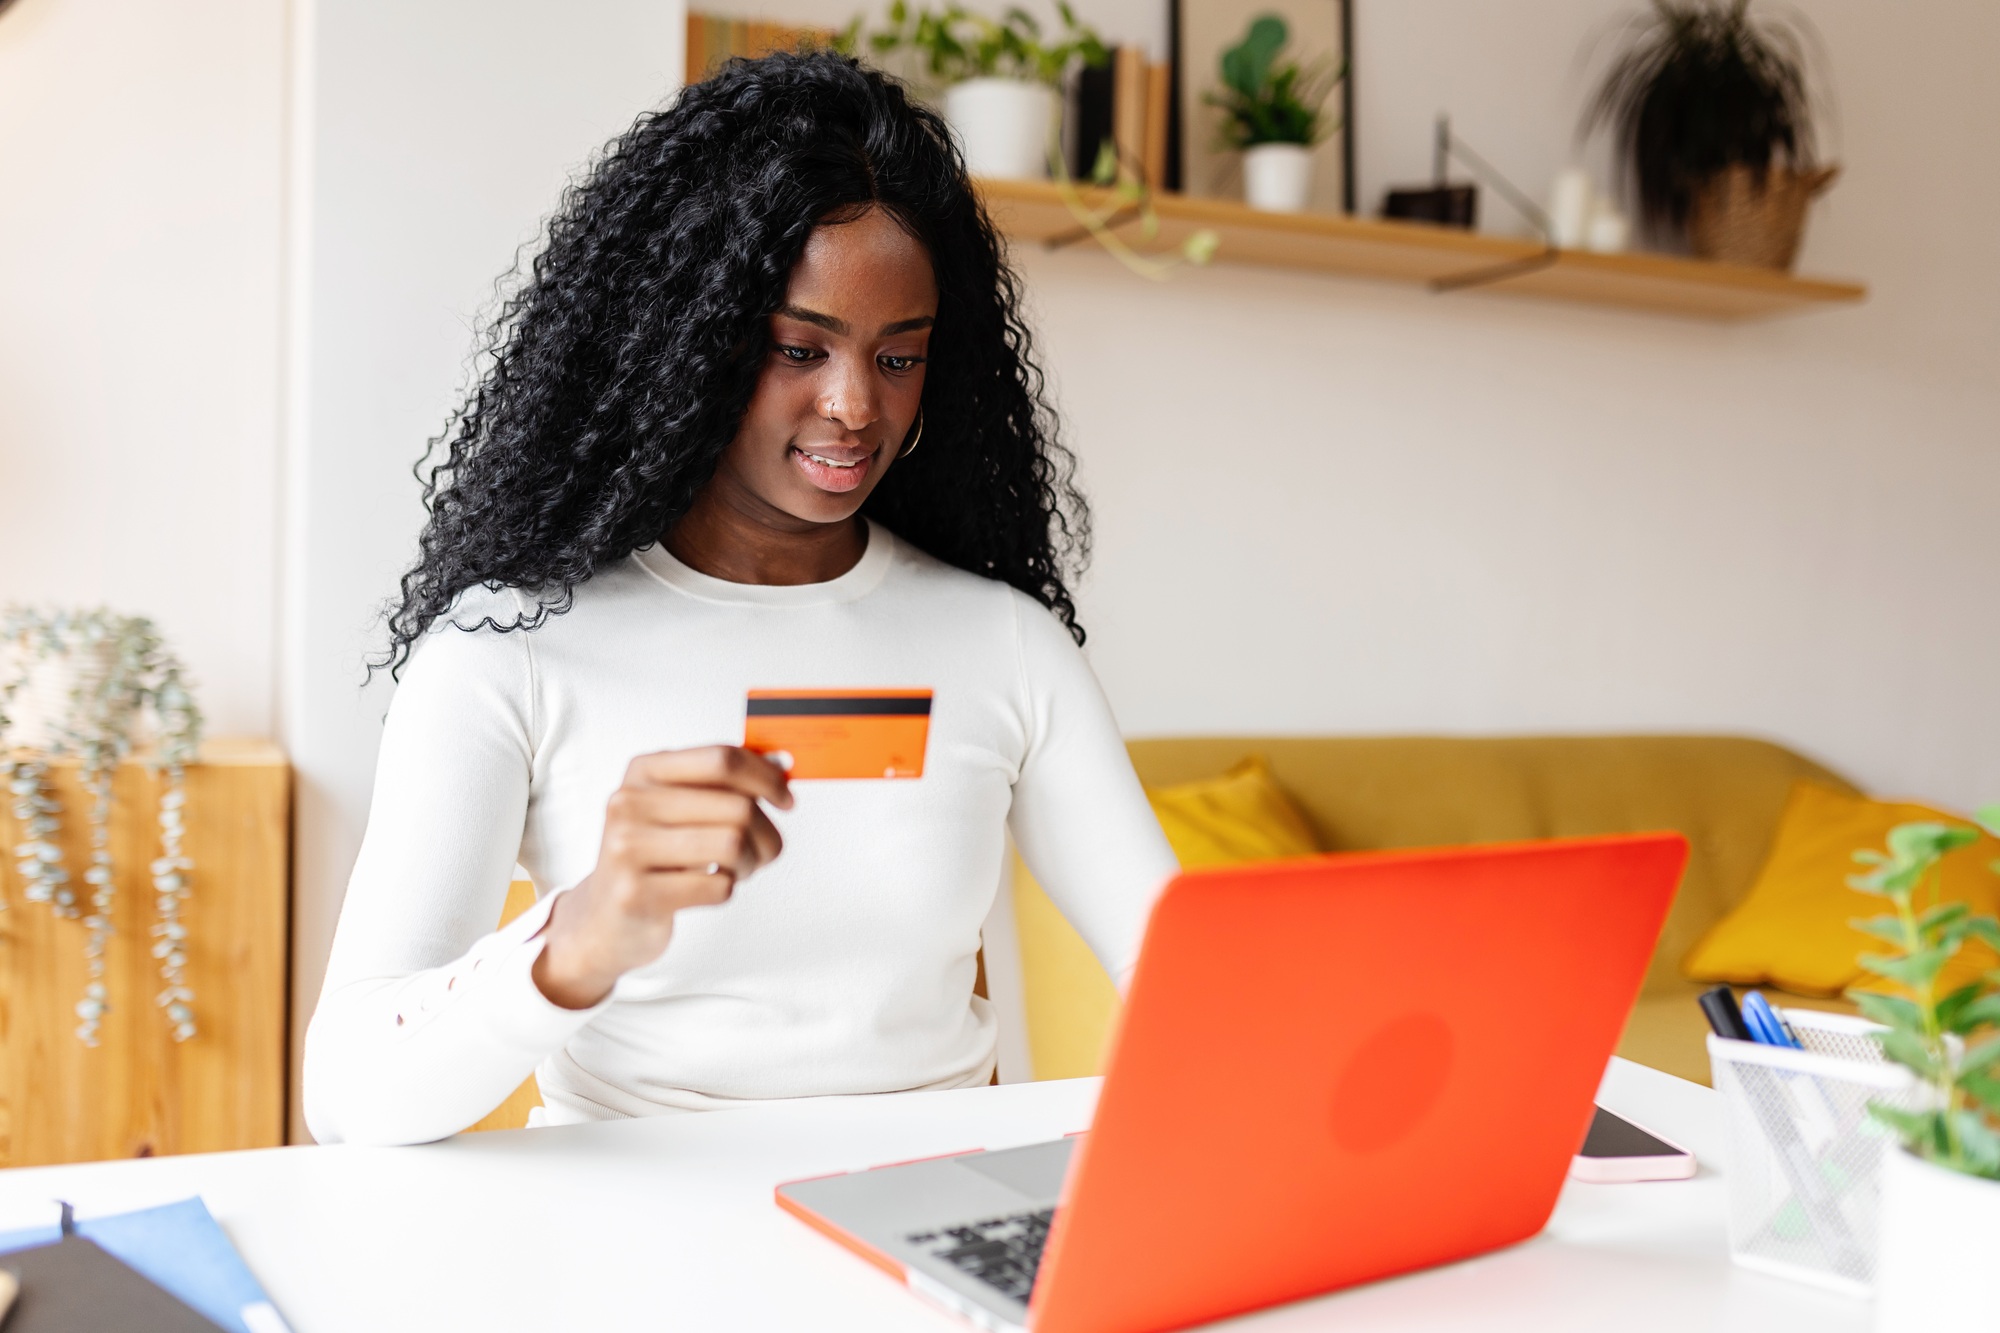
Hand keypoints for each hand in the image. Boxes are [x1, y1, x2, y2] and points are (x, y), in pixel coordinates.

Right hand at [532, 746, 791, 1008]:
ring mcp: (627, 849)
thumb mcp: (676, 808)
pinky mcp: (636, 894)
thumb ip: (722, 784)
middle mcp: (629, 804)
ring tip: (737, 869)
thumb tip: (780, 765)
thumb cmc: (652, 858)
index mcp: (643, 772)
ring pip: (733, 845)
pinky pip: (718, 886)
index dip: (766, 778)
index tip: (785, 798)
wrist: (603, 919)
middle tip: (762, 850)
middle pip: (737, 807)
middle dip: (765, 833)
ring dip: (751, 863)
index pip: (722, 760)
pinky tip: (707, 888)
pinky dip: (726, 889)